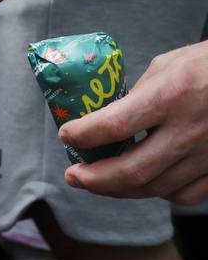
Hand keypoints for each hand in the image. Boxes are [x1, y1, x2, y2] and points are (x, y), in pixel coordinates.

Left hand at [60, 40, 207, 203]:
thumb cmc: (207, 65)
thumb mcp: (167, 65)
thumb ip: (137, 95)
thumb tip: (106, 117)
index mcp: (170, 96)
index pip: (113, 126)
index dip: (82, 136)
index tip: (66, 135)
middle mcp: (189, 130)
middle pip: (131, 171)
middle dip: (93, 179)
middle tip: (73, 177)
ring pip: (155, 188)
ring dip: (119, 190)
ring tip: (98, 182)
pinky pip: (185, 194)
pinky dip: (158, 193)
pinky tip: (144, 183)